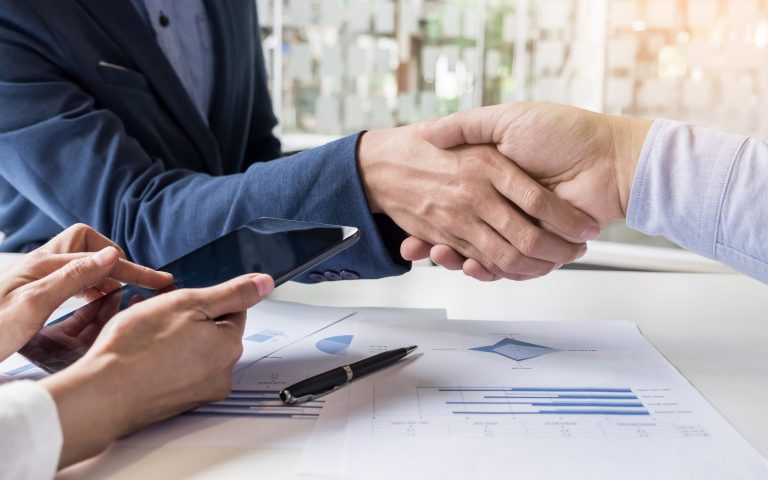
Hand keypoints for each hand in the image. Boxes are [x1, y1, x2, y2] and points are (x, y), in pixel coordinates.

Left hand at [0, 224, 172, 359]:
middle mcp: (40, 266)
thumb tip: (111, 254)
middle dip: (116, 261)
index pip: (99, 257)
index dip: (133, 270)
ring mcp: (36, 279)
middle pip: (88, 245)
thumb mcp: (32, 307)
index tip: (160, 282)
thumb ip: (73, 278)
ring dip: (104, 274)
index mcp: (43, 266)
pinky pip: (71, 280)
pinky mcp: (33, 295)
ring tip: (123, 295)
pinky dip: (90, 287)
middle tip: (140, 284)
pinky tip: (94, 304)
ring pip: (81, 262)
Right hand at [40, 273, 274, 467]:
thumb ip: (233, 293)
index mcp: (229, 347)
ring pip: (192, 350)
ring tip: (143, 332)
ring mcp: (198, 392)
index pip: (233, 310)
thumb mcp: (189, 303)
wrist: (102, 395)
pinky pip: (176, 372)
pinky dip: (162, 359)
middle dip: (188, 318)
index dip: (204, 299)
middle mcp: (221, 374)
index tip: (181, 300)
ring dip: (172, 337)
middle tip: (157, 314)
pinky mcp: (176, 403)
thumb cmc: (136, 350)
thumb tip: (265, 284)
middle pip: (213, 331)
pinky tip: (140, 353)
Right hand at [401, 103, 652, 279]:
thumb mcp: (506, 120)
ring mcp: (520, 226)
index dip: (430, 211)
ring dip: (453, 258)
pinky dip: (485, 271)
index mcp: (494, 178)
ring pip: (478, 252)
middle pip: (462, 232)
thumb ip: (467, 124)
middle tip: (416, 244)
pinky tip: (467, 264)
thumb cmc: (563, 132)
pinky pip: (505, 266)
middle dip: (437, 241)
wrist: (610, 158)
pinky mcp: (537, 245)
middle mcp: (504, 205)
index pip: (453, 201)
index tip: (410, 213)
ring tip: (437, 252)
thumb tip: (427, 131)